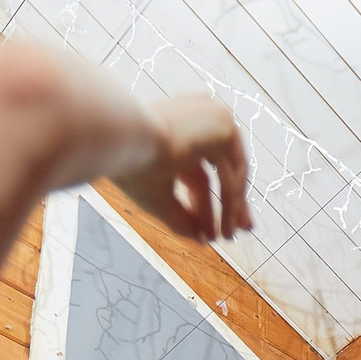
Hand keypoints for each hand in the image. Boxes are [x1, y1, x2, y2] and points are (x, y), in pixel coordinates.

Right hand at [118, 94, 251, 241]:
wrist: (125, 138)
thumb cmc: (132, 167)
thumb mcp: (159, 199)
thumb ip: (181, 218)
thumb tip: (202, 240)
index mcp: (175, 135)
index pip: (198, 176)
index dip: (204, 208)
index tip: (209, 237)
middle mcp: (196, 123)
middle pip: (220, 171)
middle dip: (231, 205)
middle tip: (236, 234)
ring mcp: (211, 118)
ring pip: (229, 170)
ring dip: (232, 206)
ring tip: (228, 236)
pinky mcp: (223, 122)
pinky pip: (236, 165)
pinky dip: (235, 195)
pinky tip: (230, 220)